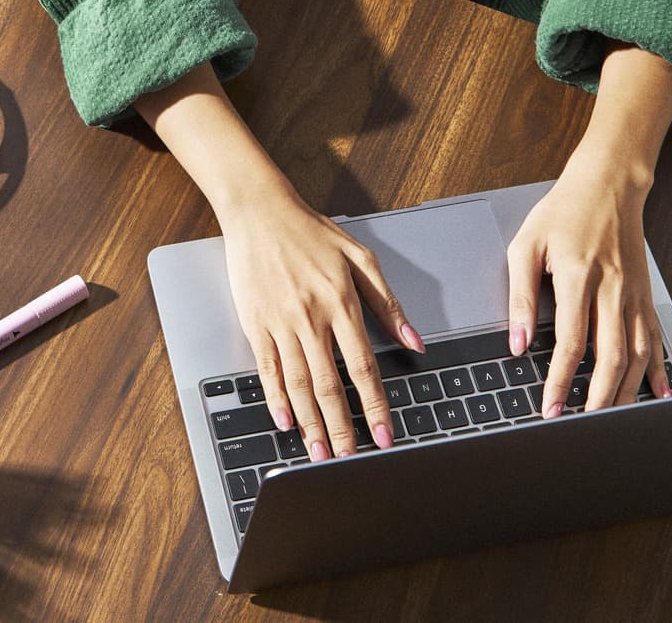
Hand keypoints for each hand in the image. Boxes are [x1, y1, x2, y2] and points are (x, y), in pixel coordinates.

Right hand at [217, 189, 423, 460]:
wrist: (260, 212)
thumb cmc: (311, 232)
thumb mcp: (360, 259)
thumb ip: (387, 303)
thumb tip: (415, 341)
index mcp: (341, 304)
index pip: (363, 367)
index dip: (374, 405)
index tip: (383, 435)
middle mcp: (311, 318)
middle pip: (329, 385)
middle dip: (341, 427)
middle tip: (349, 459)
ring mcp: (280, 323)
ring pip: (298, 384)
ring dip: (310, 422)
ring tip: (319, 451)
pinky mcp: (256, 323)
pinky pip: (268, 368)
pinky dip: (276, 398)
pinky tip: (285, 421)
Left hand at [505, 152, 670, 417]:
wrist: (608, 184)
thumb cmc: (562, 213)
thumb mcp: (526, 245)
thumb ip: (520, 295)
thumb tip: (518, 342)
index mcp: (579, 276)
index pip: (572, 342)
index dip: (559, 381)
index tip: (549, 408)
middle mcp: (614, 289)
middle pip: (611, 357)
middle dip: (598, 399)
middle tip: (583, 428)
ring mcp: (635, 294)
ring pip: (638, 355)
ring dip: (626, 392)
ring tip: (611, 421)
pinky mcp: (646, 296)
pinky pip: (655, 339)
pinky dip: (657, 370)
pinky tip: (658, 394)